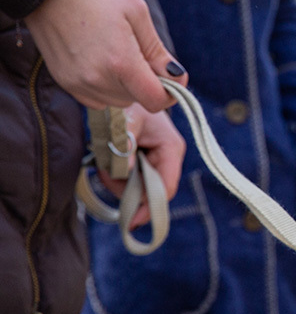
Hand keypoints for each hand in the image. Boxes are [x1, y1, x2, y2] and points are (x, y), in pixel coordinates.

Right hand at [23, 0, 187, 111]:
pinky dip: (106, 86)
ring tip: (118, 50)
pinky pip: (96, 98)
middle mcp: (97, 80)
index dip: (170, 92)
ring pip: (117, 100)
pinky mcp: (64, 81)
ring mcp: (77, 83)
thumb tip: (176, 78)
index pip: (155, 101)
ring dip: (126, 85)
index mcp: (120, 63)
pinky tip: (102, 60)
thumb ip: (157, 51)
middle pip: (137, 100)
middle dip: (147, 82)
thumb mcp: (136, 13)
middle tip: (140, 51)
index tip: (171, 75)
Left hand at [98, 103, 185, 227]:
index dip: (150, 207)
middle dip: (127, 189)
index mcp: (171, 149)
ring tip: (106, 160)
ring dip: (118, 180)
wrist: (127, 91)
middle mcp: (167, 159)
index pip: (166, 188)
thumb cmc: (130, 103)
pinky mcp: (145, 163)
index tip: (131, 222)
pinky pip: (132, 179)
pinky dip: (117, 174)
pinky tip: (111, 160)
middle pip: (150, 192)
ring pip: (138, 188)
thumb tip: (124, 172)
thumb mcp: (126, 120)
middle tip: (106, 171)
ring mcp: (156, 162)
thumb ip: (125, 145)